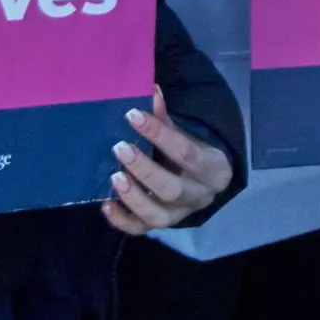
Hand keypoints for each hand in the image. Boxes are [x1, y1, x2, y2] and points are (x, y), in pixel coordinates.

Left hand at [104, 96, 231, 236]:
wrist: (203, 182)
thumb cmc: (192, 152)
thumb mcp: (187, 134)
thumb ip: (167, 117)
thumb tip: (150, 89)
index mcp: (212, 168)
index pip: (186, 152)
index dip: (159, 134)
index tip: (132, 115)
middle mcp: (199, 196)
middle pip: (172, 188)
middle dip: (144, 169)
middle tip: (120, 148)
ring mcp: (180, 215)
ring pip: (158, 215)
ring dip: (134, 197)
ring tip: (114, 178)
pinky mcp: (161, 226)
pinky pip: (141, 229)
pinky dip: (122, 220)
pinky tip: (106, 204)